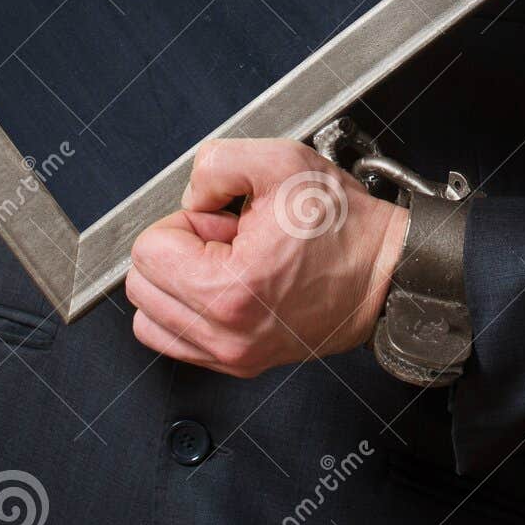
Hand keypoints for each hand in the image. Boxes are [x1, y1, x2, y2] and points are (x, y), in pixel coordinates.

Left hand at [126, 137, 407, 377]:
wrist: (384, 273)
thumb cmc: (342, 226)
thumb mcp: (281, 161)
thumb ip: (215, 163)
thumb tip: (189, 196)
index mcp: (230, 290)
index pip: (148, 251)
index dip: (187, 221)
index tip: (226, 220)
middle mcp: (226, 335)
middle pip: (141, 285)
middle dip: (180, 251)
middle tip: (228, 238)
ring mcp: (232, 356)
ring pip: (149, 318)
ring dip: (180, 282)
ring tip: (228, 262)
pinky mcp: (239, 363)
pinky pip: (174, 339)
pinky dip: (186, 308)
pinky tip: (228, 284)